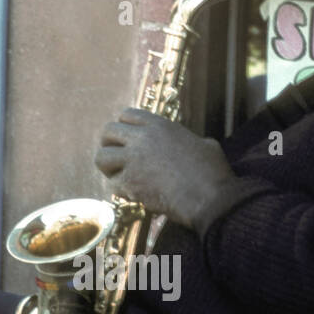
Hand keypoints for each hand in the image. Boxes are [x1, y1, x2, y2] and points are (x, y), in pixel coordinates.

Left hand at [94, 107, 234, 228]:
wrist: (209, 198)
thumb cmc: (213, 172)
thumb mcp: (205, 145)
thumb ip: (189, 141)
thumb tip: (196, 144)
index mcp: (159, 125)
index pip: (126, 115)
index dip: (124, 128)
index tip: (128, 140)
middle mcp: (142, 138)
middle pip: (107, 131)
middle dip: (109, 145)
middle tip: (117, 159)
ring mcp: (133, 160)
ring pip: (101, 157)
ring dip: (108, 168)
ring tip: (120, 177)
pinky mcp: (130, 183)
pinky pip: (112, 185)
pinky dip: (121, 192)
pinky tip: (134, 195)